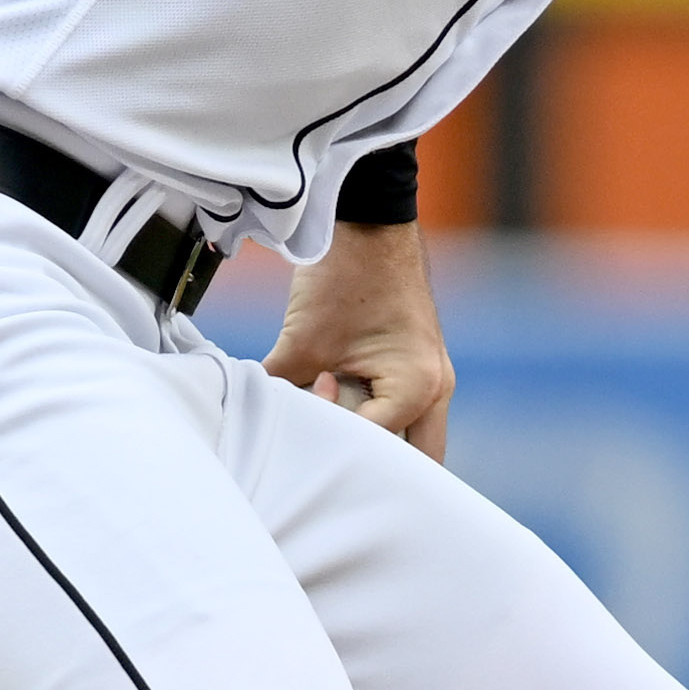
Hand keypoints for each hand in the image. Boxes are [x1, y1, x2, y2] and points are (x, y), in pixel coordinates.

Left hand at [263, 219, 454, 460]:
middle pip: (413, 463)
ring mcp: (433, 381)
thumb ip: (279, 389)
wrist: (368, 222)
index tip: (303, 403)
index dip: (330, 432)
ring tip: (332, 431)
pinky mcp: (419, 370)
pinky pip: (401, 416)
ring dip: (373, 444)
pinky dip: (373, 422)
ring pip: (410, 442)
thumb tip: (252, 420)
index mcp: (418, 386)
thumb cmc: (346, 273)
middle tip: (328, 456)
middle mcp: (436, 390)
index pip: (372, 444)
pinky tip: (338, 408)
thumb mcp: (302, 341)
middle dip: (372, 467)